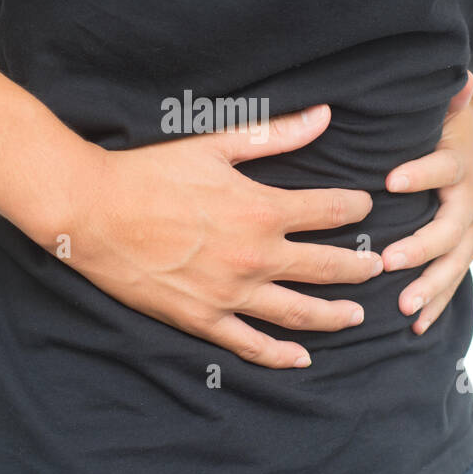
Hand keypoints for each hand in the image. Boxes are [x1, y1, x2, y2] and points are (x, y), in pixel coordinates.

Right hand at [57, 105, 384, 368]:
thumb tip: (325, 116)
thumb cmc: (149, 172)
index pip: (331, 211)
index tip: (365, 207)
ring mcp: (230, 294)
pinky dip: (281, 355)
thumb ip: (275, 135)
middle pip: (328, 267)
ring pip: (300, 312)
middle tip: (381, 268)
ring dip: (335, 315)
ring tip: (357, 316)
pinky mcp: (203, 319)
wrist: (91, 211)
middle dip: (361, 267)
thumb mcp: (214, 145)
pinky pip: (251, 345)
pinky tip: (301, 357)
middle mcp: (255, 257)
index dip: (355, 208)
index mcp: (261, 209)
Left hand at [381, 72, 472, 333]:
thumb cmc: (448, 128)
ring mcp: (470, 230)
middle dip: (420, 247)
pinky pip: (451, 281)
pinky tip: (414, 327)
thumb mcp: (446, 109)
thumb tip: (457, 76)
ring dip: (430, 287)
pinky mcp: (464, 250)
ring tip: (404, 307)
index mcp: (458, 163)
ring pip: (453, 264)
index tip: (391, 180)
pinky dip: (436, 304)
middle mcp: (469, 201)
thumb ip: (448, 98)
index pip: (441, 168)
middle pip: (449, 229)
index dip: (420, 173)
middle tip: (389, 260)